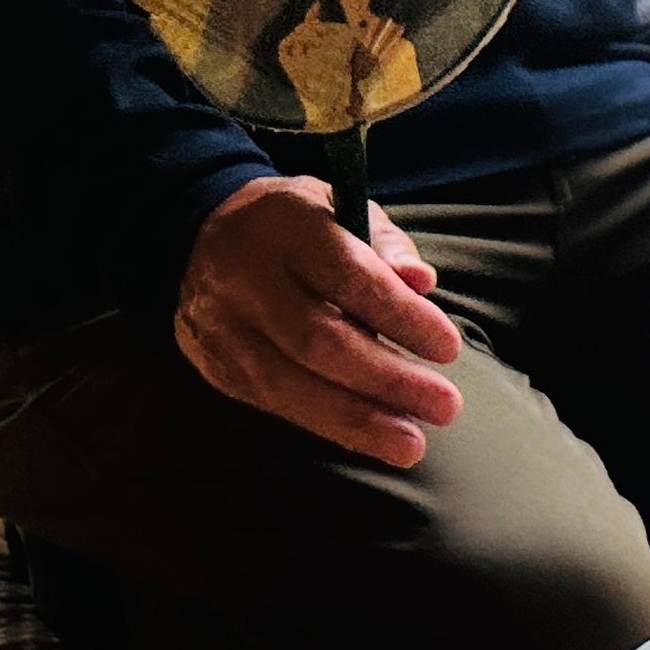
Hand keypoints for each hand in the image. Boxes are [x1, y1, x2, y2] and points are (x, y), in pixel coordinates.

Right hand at [176, 174, 459, 467]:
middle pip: (316, 340)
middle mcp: (244, 277)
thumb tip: (422, 283)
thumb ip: (384, 244)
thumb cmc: (296, 226)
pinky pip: (274, 403)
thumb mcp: (340, 207)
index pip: (345, 275)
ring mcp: (222, 327)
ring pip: (288, 384)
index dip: (398, 315)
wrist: (200, 238)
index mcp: (284, 224)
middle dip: (385, 379)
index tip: (449, 347)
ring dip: (357, 420)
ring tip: (411, 443)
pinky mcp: (216, 367)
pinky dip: (327, 425)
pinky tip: (371, 439)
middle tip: (444, 406)